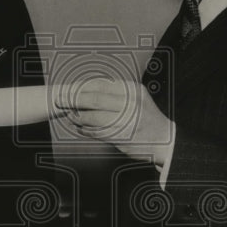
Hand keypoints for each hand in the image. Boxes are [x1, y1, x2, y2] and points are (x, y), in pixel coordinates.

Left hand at [56, 79, 173, 165]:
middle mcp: (130, 103)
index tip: (69, 90)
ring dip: (78, 117)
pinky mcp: (123, 137)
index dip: (81, 88)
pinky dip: (86, 131)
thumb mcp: (137, 98)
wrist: (165, 140)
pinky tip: (80, 128)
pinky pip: (98, 132)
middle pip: (94, 99)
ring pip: (94, 117)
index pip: (101, 85)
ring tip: (70, 116)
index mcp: (132, 90)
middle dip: (74, 100)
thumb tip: (87, 91)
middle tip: (60, 101)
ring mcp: (127, 121)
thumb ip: (116, 94)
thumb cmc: (147, 119)